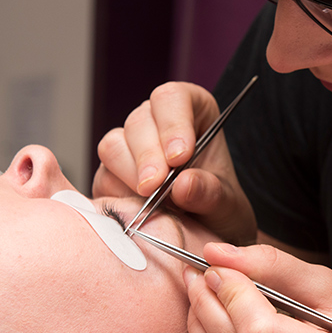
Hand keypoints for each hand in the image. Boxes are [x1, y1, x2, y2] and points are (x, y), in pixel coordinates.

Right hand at [92, 82, 256, 242]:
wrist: (204, 234)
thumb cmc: (219, 207)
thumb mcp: (227, 203)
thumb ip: (210, 192)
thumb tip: (183, 184)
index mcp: (191, 111)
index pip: (172, 98)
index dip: (172, 124)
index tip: (180, 157)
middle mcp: (156, 123)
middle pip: (139, 122)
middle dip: (148, 156)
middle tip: (157, 187)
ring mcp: (130, 147)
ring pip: (114, 145)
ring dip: (131, 175)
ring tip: (152, 200)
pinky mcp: (110, 175)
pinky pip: (104, 177)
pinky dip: (119, 194)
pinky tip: (140, 209)